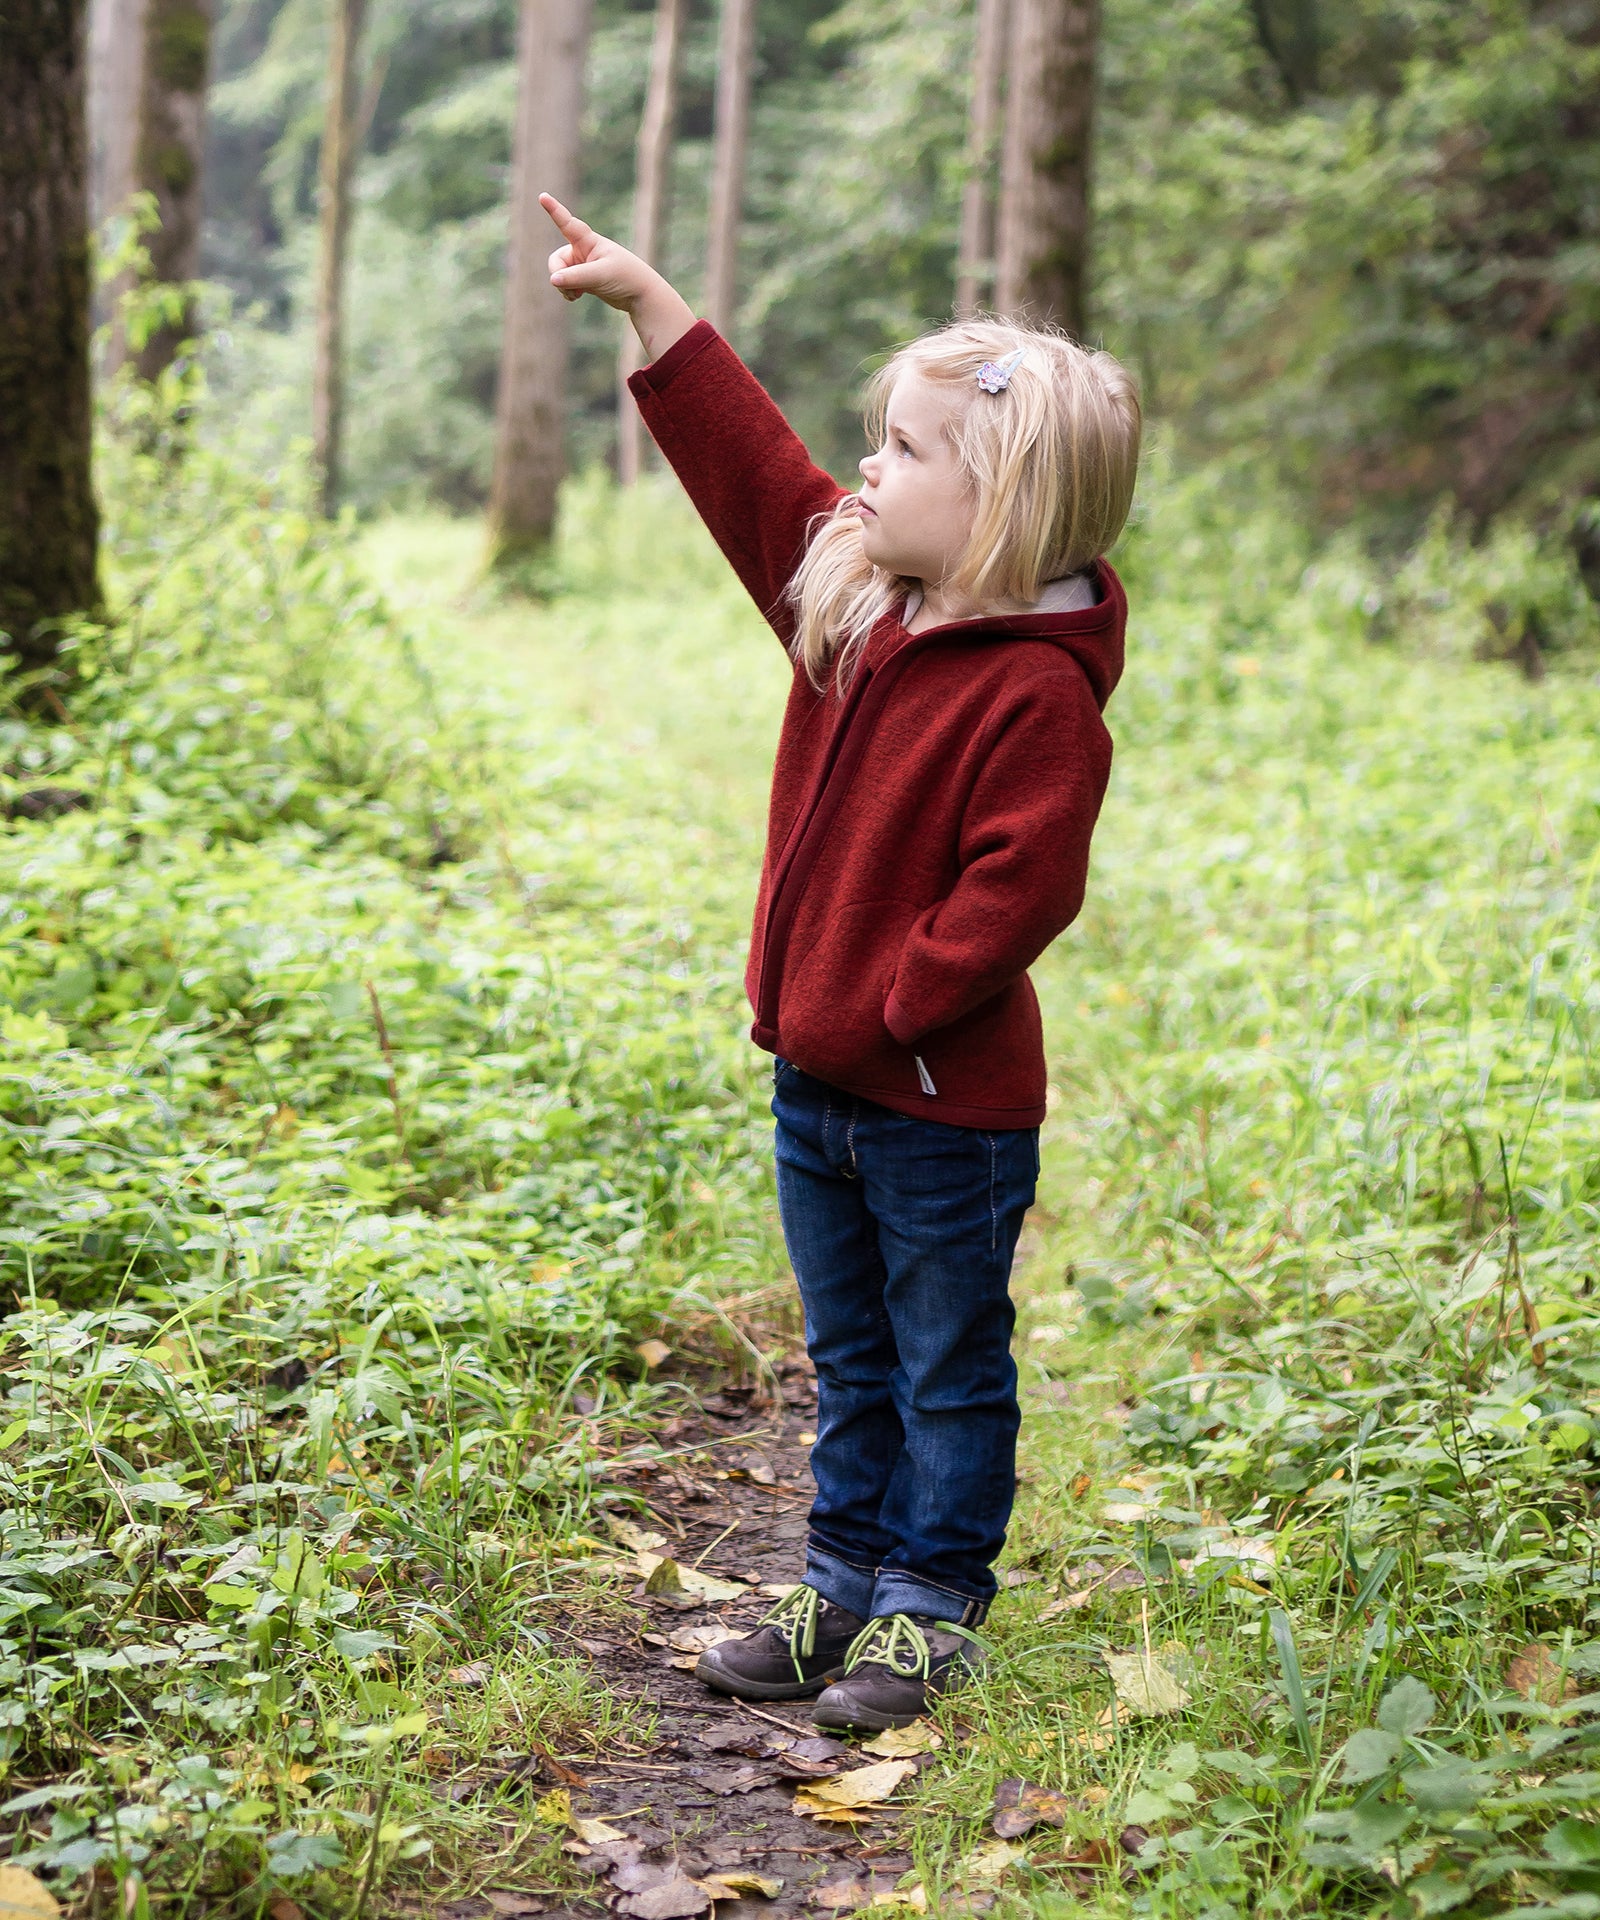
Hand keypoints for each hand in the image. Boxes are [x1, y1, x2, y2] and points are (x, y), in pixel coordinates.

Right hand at [541, 193, 650, 309]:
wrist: (641, 295)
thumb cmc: (626, 278)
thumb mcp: (600, 276)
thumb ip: (575, 277)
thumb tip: (552, 280)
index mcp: (589, 241)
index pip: (567, 223)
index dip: (554, 209)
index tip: (542, 196)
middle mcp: (584, 250)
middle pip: (557, 259)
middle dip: (558, 274)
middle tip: (568, 288)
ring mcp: (584, 265)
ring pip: (560, 274)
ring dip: (563, 286)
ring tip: (576, 295)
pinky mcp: (586, 280)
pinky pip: (566, 284)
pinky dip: (567, 291)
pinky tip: (576, 297)